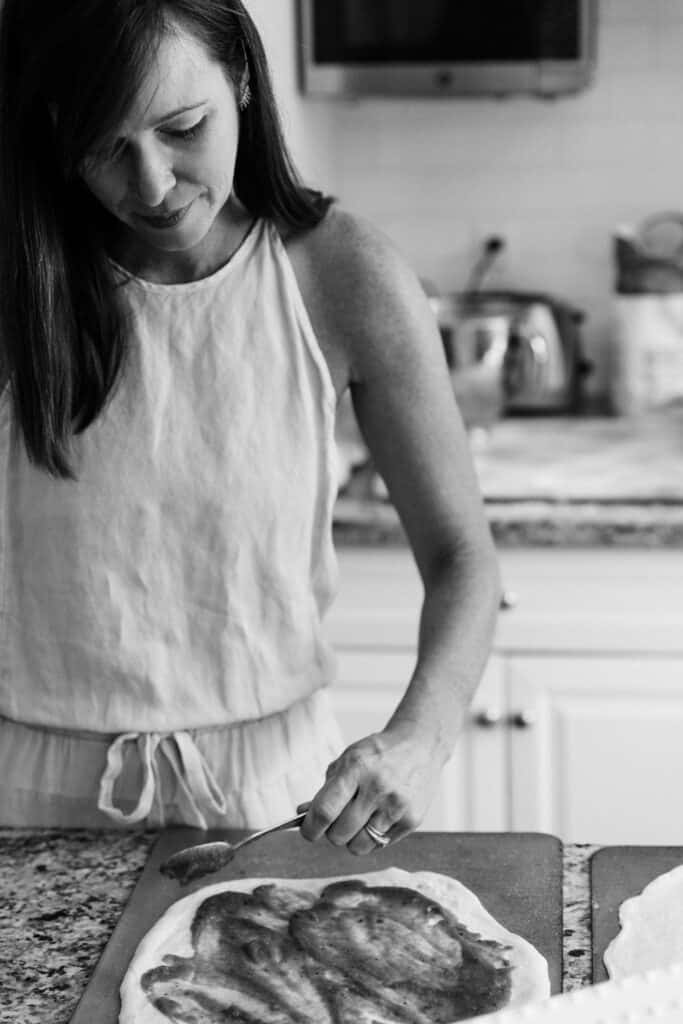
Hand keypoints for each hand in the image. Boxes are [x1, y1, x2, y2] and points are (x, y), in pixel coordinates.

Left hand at [298, 720, 445, 854]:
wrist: (420, 744)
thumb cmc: (378, 754)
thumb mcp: (347, 760)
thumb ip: (325, 789)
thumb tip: (304, 815)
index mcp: (356, 769)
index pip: (324, 811)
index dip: (310, 828)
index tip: (308, 831)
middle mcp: (378, 788)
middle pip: (339, 835)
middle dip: (332, 831)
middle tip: (337, 819)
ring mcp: (397, 806)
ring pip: (358, 846)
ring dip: (352, 837)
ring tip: (358, 819)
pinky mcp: (412, 820)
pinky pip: (379, 845)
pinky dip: (372, 837)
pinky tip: (378, 816)